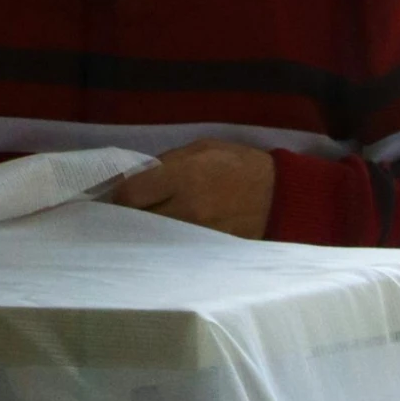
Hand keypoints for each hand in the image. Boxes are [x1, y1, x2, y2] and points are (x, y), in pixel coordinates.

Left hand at [112, 140, 275, 239]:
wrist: (280, 196)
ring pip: (153, 240)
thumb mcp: (203, 148)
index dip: (119, 195)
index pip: (131, 194)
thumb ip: (168, 162)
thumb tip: (137, 176)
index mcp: (183, 176)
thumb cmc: (238, 164)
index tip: (120, 195)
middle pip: (137, 221)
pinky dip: (166, 245)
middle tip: (128, 213)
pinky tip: (165, 240)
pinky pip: (174, 251)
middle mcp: (186, 209)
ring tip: (145, 226)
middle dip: (129, 217)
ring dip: (146, 233)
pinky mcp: (205, 252)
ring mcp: (196, 234)